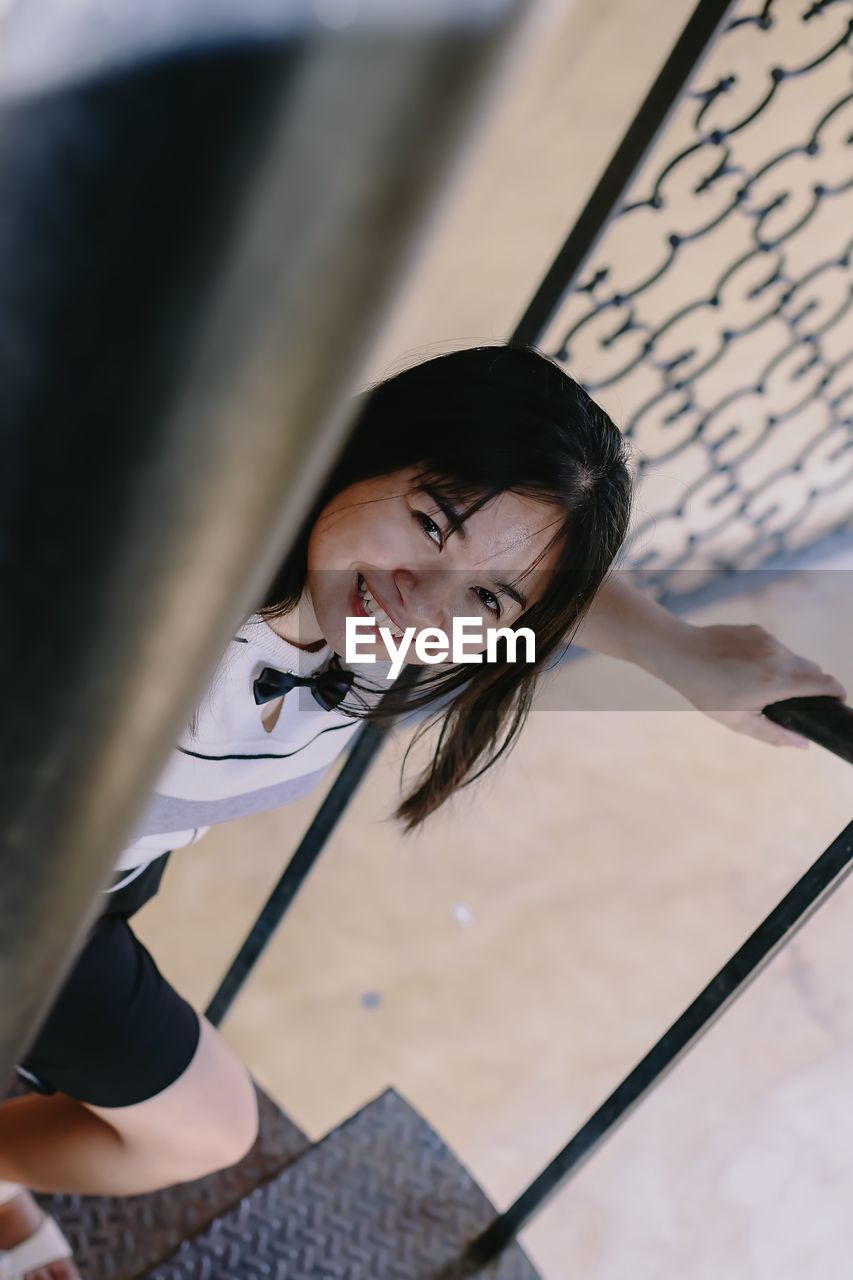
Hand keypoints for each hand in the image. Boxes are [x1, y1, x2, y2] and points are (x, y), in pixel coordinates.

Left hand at [664, 622, 846, 748]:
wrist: (680, 652)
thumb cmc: (706, 692)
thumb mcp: (737, 721)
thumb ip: (774, 734)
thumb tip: (803, 744)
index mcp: (778, 682)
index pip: (826, 683)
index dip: (836, 693)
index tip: (834, 702)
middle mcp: (779, 657)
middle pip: (813, 671)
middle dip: (811, 686)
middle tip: (791, 702)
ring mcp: (769, 640)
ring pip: (793, 658)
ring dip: (787, 672)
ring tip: (757, 684)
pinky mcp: (758, 630)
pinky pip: (774, 647)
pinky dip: (769, 658)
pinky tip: (743, 667)